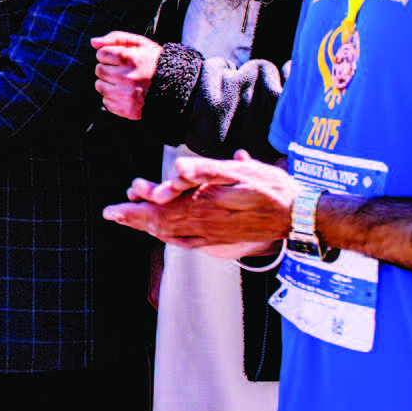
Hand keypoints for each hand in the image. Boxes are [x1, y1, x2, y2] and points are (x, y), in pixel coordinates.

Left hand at [91, 31, 160, 119]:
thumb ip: (116, 38)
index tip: (121, 58)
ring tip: (125, 81)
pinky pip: (106, 102)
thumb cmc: (155, 62)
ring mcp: (125, 95)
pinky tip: (127, 93)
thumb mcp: (140, 44)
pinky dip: (113, 98)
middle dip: (109, 68)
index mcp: (128, 58)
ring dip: (109, 83)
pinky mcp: (126, 109)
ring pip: (100, 86)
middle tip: (124, 70)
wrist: (176, 86)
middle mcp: (126, 77)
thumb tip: (93, 42)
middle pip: (99, 70)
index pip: (101, 54)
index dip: (109, 55)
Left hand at [102, 151, 299, 251]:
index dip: (134, 210)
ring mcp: (212, 237)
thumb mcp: (241, 171)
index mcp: (203, 206)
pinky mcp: (221, 243)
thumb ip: (206, 169)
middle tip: (112, 214)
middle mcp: (203, 225)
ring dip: (149, 227)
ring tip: (130, 221)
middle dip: (133, 219)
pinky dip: (170, 238)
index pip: (158, 210)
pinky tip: (166, 237)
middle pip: (159, 224)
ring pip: (171, 235)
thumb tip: (177, 166)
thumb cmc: (272, 189)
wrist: (299, 216)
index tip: (112, 208)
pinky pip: (188, 244)